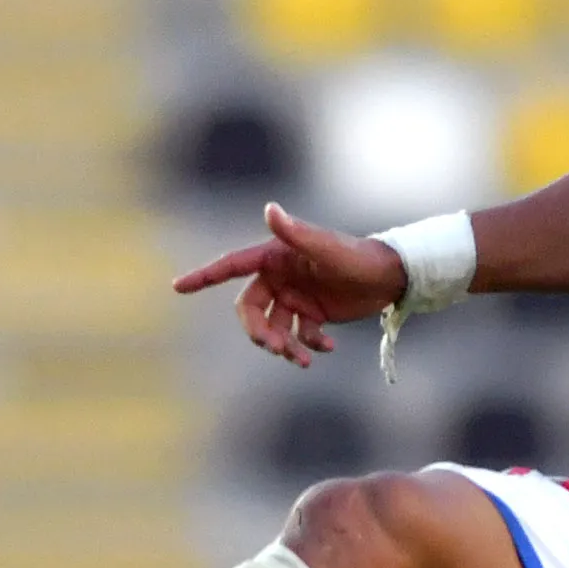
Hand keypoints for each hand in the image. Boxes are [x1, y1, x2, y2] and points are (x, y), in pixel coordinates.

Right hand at [171, 202, 406, 368]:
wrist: (390, 277)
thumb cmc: (359, 257)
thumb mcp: (327, 248)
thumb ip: (297, 233)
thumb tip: (270, 209)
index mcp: (275, 256)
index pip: (231, 266)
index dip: (204, 276)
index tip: (178, 287)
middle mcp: (280, 275)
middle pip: (250, 309)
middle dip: (258, 332)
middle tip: (276, 348)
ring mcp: (294, 296)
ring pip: (272, 328)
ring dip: (283, 346)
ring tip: (304, 358)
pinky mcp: (311, 314)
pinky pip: (297, 336)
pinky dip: (309, 345)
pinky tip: (329, 348)